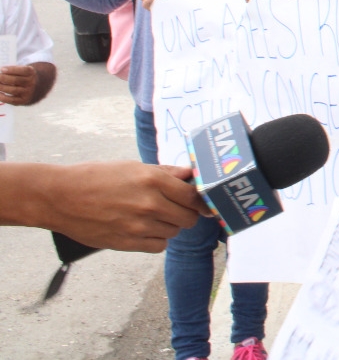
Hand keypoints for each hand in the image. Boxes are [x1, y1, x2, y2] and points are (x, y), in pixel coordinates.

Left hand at [0, 64, 52, 105]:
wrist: (34, 88)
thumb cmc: (22, 77)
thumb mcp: (22, 71)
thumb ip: (13, 71)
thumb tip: (1, 73)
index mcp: (31, 73)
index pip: (23, 70)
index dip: (12, 70)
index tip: (2, 69)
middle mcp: (31, 83)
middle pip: (16, 80)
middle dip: (4, 78)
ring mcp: (28, 92)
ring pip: (13, 90)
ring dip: (2, 87)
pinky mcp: (23, 100)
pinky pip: (12, 100)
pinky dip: (3, 97)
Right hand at [31, 162, 206, 252]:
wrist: (60, 197)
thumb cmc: (96, 177)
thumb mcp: (132, 167)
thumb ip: (166, 173)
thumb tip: (191, 175)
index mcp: (153, 180)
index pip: (194, 196)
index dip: (201, 199)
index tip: (202, 201)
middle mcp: (149, 204)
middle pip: (189, 217)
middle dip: (187, 213)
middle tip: (177, 208)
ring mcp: (138, 226)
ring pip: (174, 232)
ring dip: (170, 225)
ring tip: (153, 216)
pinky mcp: (126, 243)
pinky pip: (158, 246)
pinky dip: (156, 239)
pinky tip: (145, 229)